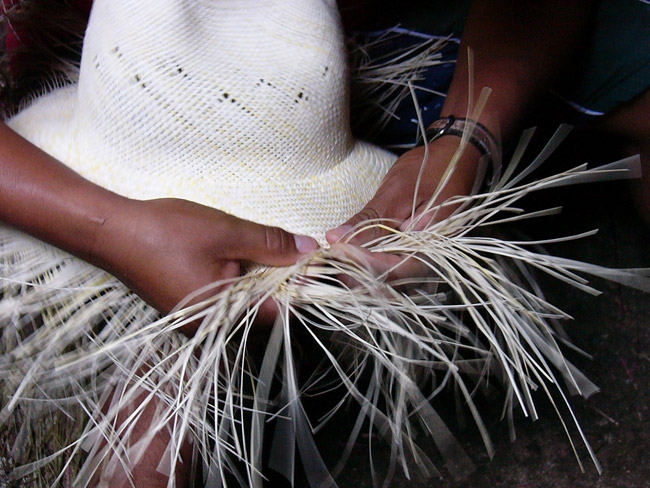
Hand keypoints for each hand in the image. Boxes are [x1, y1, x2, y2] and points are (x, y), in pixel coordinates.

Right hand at [94, 198, 318, 329]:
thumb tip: (309, 249)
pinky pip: (224, 298)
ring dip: (259, 278)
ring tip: (264, 249)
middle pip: (263, 309)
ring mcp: (197, 319)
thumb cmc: (167, 232)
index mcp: (224, 314)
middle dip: (282, 281)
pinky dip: (239, 279)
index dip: (301, 287)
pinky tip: (237, 255)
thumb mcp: (227, 232)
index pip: (280, 311)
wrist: (112, 232)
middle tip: (290, 249)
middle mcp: (211, 326)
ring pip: (244, 303)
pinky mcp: (187, 307)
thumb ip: (270, 243)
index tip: (312, 263)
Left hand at [325, 136, 480, 282]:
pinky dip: (363, 269)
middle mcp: (431, 265)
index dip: (363, 265)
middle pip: (388, 286)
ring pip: (385, 286)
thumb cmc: (433, 169)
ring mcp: (422, 266)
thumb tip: (336, 238)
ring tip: (332, 257)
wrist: (457, 160)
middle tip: (326, 256)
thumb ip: (369, 220)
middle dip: (353, 275)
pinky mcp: (410, 262)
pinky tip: (346, 257)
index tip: (337, 251)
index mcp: (435, 247)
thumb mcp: (397, 191)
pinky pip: (386, 276)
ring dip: (355, 275)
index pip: (396, 271)